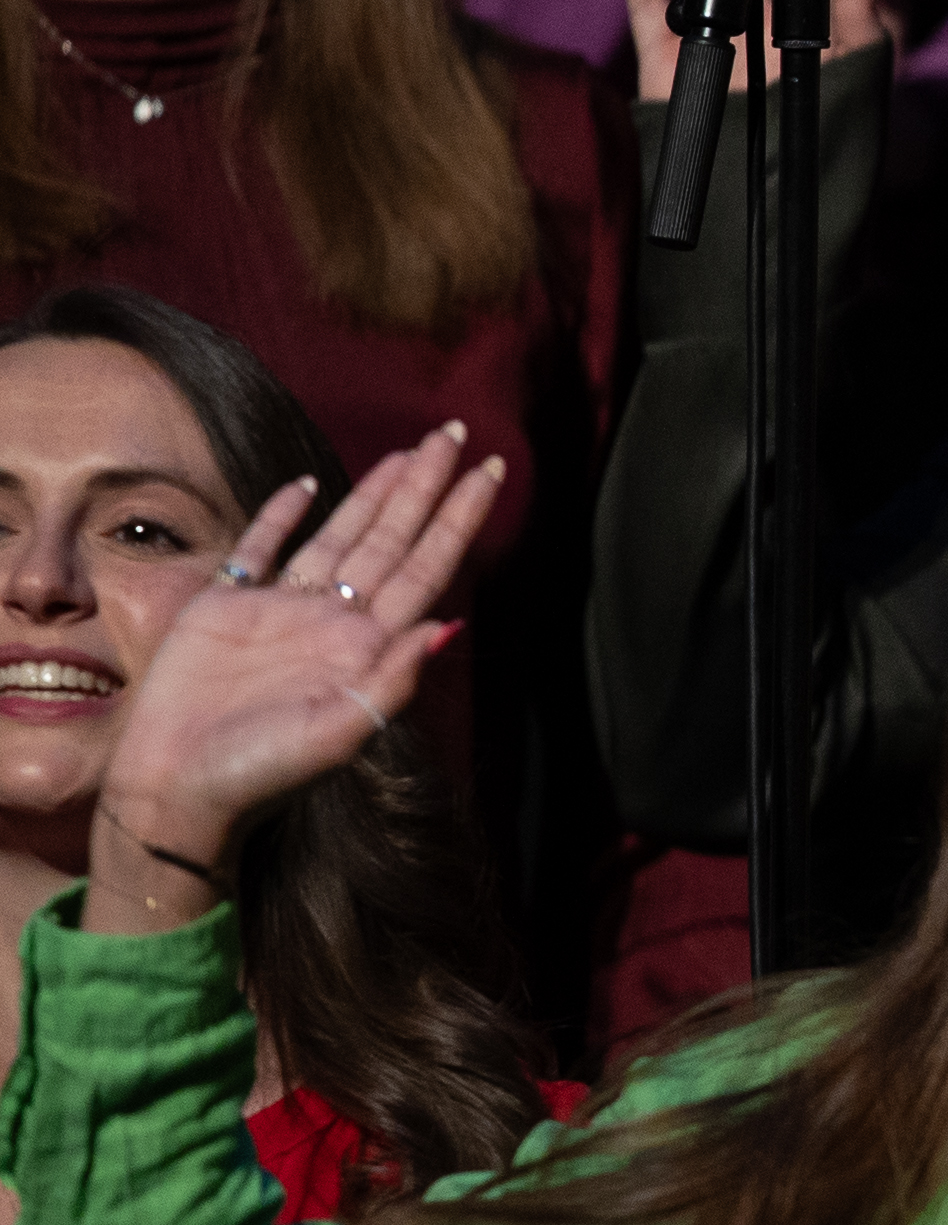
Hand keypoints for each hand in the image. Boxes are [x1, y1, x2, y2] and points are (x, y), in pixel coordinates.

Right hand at [83, 424, 500, 919]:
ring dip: (373, 494)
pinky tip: (304, 485)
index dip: (460, 518)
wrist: (176, 790)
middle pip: (392, 538)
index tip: (494, 471)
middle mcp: (332, 620)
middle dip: (426, 486)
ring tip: (409, 452)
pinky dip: (280, 515)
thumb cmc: (261, 772)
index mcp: (367, 645)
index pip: (427, 566)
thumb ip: (395, 680)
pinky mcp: (223, 608)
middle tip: (457, 433)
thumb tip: (452, 625)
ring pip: (339, 535)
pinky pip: (258, 549)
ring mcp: (279, 611)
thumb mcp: (340, 732)